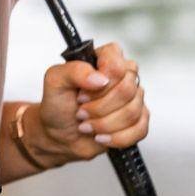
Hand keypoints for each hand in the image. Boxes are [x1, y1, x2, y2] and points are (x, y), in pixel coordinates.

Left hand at [29, 41, 149, 165]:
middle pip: (127, 90)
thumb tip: (100, 78)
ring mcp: (134, 97)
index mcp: (106, 58)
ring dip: (104, 125)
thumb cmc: (58, 106)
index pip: (117, 65)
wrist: (59, 135)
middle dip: (99, 108)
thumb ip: (74, 70)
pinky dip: (116, 138)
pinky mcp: (138, 119)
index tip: (81, 95)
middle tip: (81, 112)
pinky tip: (101, 136)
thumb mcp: (55, 81)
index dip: (100, 84)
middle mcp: (124, 75)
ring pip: (132, 112)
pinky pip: (139, 129)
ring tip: (87, 125)